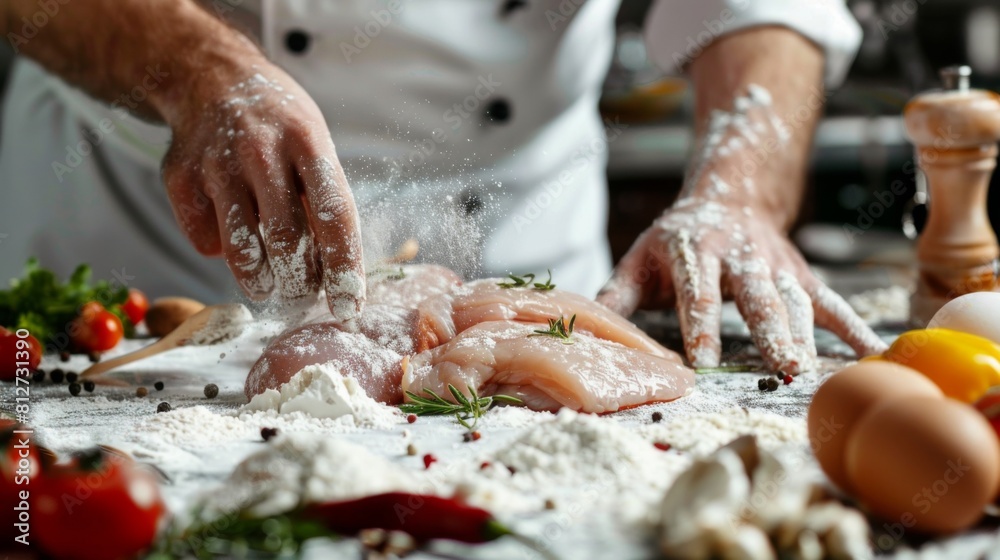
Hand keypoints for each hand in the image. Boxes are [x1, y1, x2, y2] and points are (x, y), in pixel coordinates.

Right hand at [160, 60, 364, 320]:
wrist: (211, 78)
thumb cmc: (278, 126)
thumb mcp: (315, 146)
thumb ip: (325, 200)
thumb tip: (342, 273)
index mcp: (308, 141)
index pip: (334, 216)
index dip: (345, 268)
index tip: (350, 308)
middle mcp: (261, 151)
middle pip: (287, 241)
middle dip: (300, 283)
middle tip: (304, 294)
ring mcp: (217, 164)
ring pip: (243, 251)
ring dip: (261, 282)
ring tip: (270, 285)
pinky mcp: (181, 179)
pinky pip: (205, 241)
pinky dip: (220, 252)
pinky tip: (231, 235)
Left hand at [597, 197, 886, 373]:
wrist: (729, 196)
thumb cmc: (676, 241)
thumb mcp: (641, 258)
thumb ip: (618, 296)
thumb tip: (584, 332)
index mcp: (695, 248)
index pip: (698, 290)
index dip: (702, 325)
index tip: (704, 362)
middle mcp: (740, 254)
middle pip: (757, 295)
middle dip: (769, 332)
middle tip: (782, 367)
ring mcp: (775, 263)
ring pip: (794, 299)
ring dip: (807, 334)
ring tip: (812, 371)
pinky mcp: (799, 273)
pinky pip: (828, 300)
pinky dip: (850, 325)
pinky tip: (870, 352)